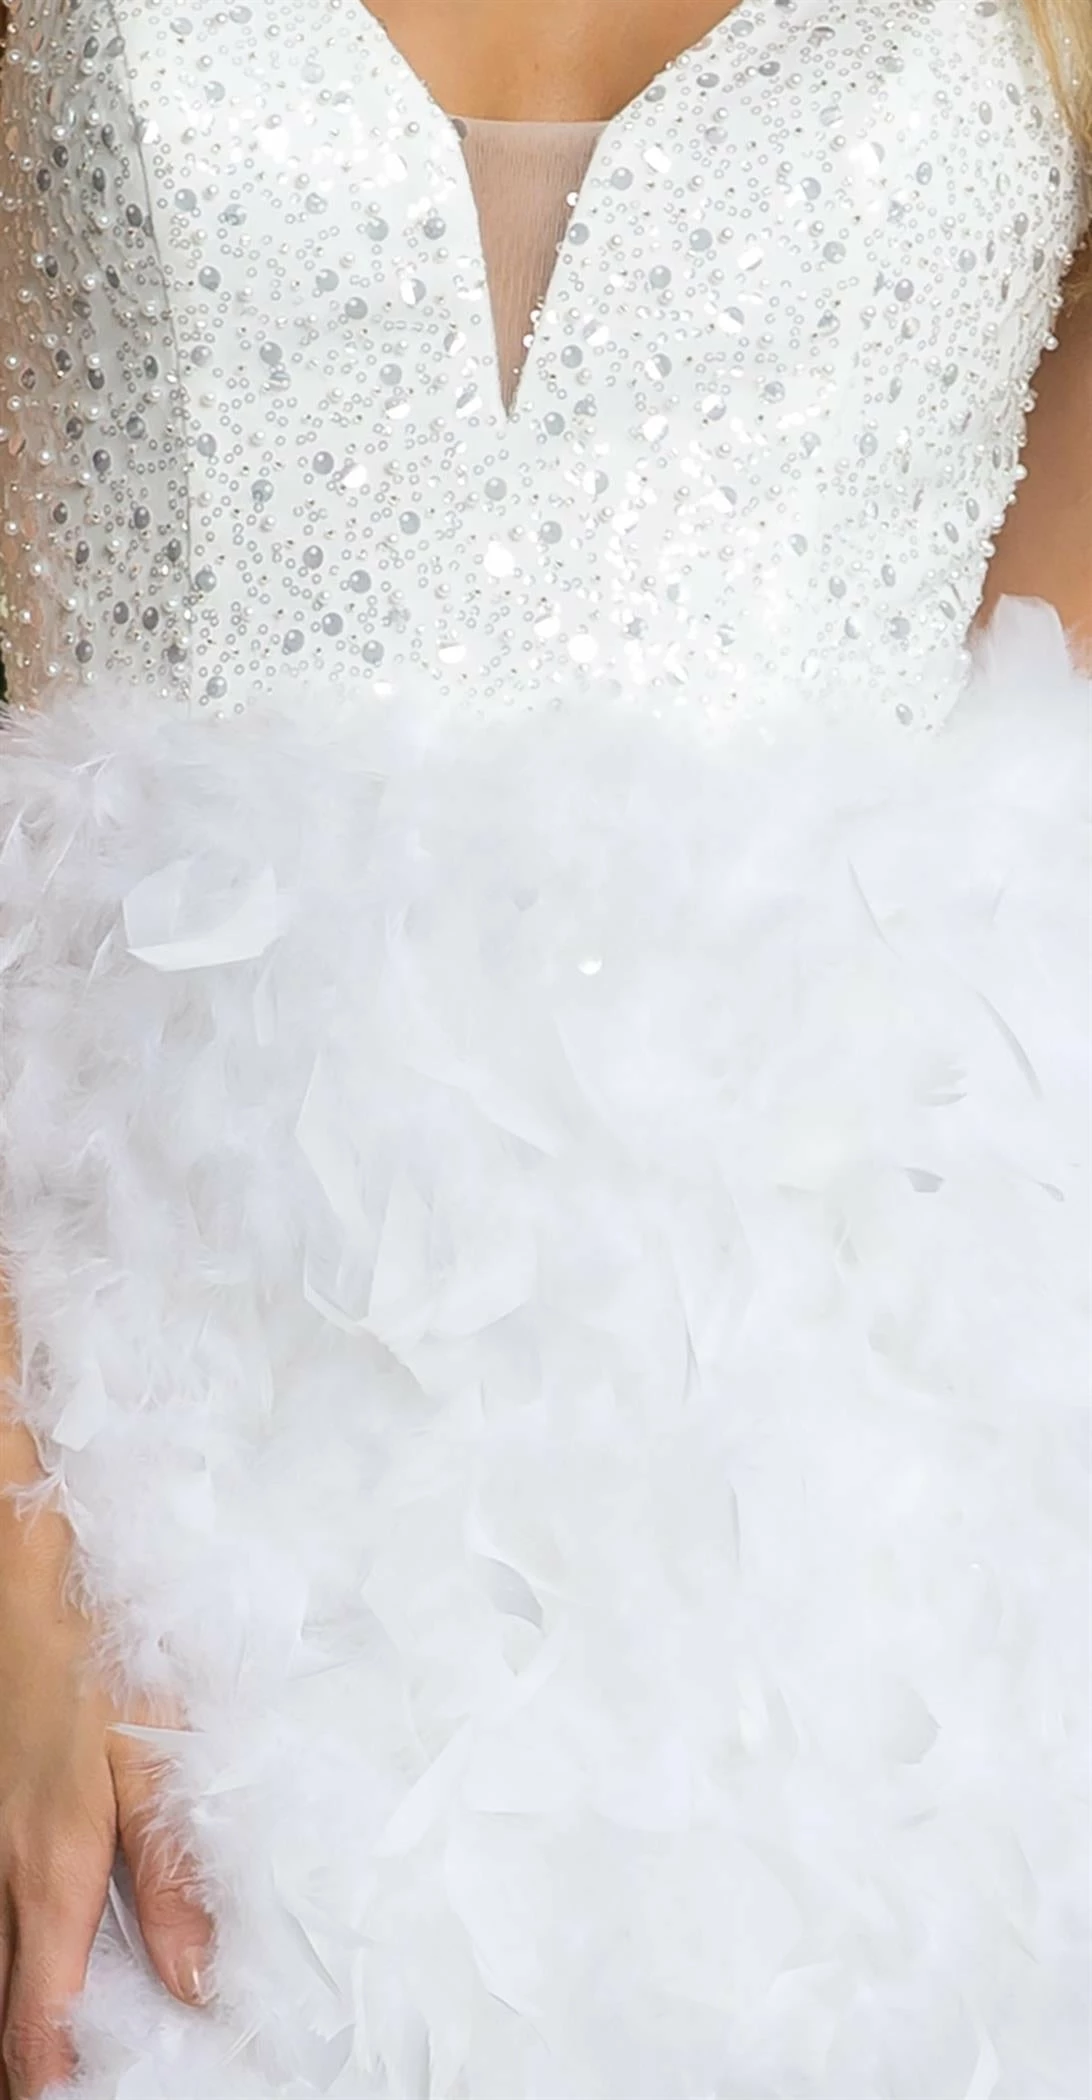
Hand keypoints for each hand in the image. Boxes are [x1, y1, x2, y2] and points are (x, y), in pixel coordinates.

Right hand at [0, 1412, 212, 2099]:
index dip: (61, 2085)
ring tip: (79, 2046)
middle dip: (43, 2065)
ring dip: (33, 2006)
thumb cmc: (93, 1636)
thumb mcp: (154, 1744)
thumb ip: (174, 1865)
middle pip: (8, 2009)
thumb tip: (201, 1974)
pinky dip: (27, 1945)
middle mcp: (3, 1867)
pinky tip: (63, 1942)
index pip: (40, 2026)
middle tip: (89, 2087)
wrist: (18, 1547)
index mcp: (54, 1864)